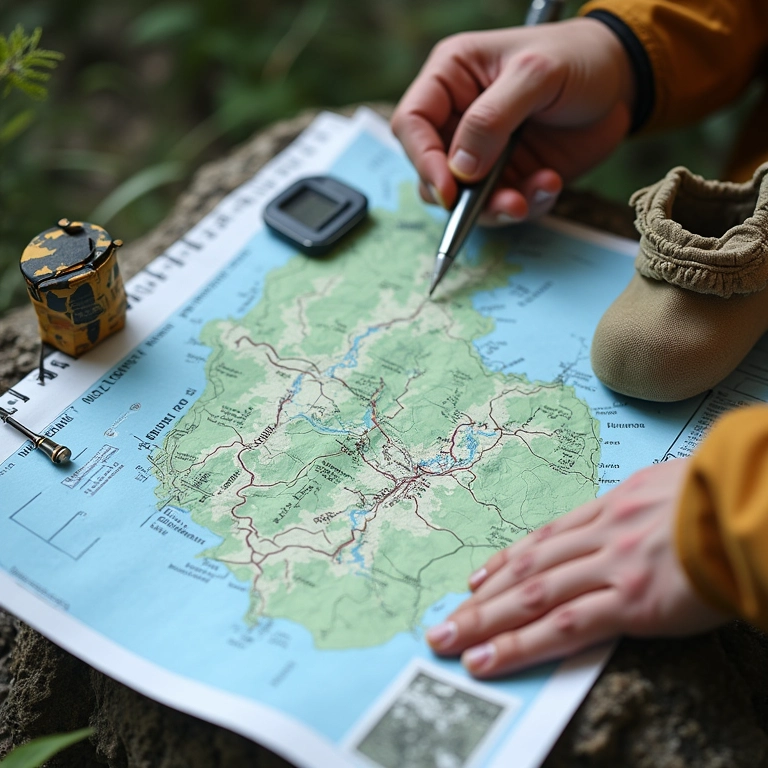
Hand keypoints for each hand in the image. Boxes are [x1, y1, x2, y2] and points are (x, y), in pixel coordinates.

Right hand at [391, 18, 634, 223]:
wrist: (624, 81)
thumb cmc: (577, 57)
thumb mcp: (535, 74)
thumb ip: (491, 118)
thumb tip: (459, 168)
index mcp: (450, 79)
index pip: (411, 123)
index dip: (421, 158)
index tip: (449, 188)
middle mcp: (459, 119)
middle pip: (431, 171)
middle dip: (460, 196)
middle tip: (497, 200)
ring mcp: (483, 153)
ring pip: (464, 199)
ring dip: (494, 209)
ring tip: (525, 201)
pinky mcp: (510, 177)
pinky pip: (502, 206)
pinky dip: (525, 205)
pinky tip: (549, 184)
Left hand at [426, 459, 728, 677]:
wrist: (753, 504)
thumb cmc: (724, 493)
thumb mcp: (671, 485)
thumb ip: (640, 507)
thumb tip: (631, 518)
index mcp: (612, 506)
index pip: (544, 538)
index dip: (505, 560)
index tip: (476, 578)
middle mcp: (601, 534)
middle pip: (526, 568)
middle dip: (480, 597)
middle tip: (443, 621)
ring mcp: (612, 567)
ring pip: (533, 596)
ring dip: (486, 621)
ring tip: (449, 640)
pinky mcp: (632, 601)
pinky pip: (566, 625)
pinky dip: (523, 644)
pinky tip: (492, 656)